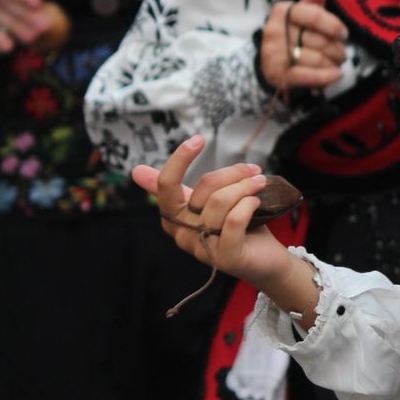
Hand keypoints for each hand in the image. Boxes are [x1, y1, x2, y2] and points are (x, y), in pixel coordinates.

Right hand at [134, 135, 293, 289]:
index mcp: (174, 217)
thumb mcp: (206, 202)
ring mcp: (202, 248)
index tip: (199, 139)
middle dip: (233, 173)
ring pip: (221, 201)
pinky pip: (234, 220)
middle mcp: (182, 234)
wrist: (264, 259)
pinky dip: (249, 204)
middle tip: (254, 171)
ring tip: (260, 184)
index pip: (166, 184)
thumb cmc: (236, 226)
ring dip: (246, 187)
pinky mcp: (225, 258)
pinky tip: (256, 202)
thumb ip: (179, 187)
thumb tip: (136, 171)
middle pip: (203, 187)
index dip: (180, 159)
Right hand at [260, 0, 347, 90]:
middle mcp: (273, 31)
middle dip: (336, 49)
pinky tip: (335, 75)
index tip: (344, 34)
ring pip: (316, 58)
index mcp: (282, 11)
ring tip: (333, 63)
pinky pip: (308, 76)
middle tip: (340, 53)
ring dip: (332, 63)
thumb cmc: (298, 33)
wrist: (276, 65)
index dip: (334, 25)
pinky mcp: (279, 76)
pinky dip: (326, 77)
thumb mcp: (307, 11)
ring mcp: (274, 55)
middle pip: (318, 39)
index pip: (314, 14)